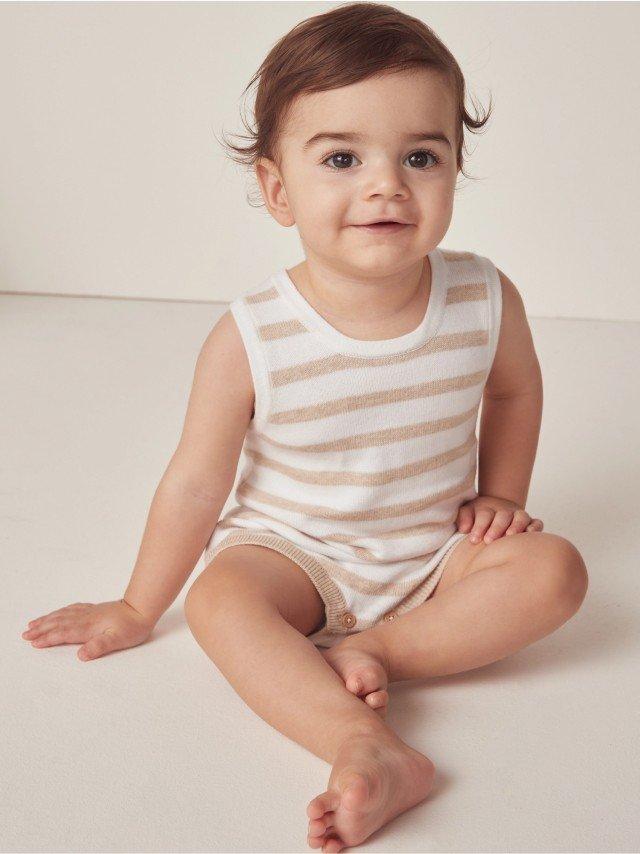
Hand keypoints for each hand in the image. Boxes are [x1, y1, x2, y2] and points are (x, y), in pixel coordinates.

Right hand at [21, 598, 154, 661]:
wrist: (142, 608)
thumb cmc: (132, 626)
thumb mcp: (118, 640)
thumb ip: (99, 647)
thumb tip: (81, 655)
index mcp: (89, 627)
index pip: (63, 633)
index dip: (48, 638)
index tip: (33, 643)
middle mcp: (86, 618)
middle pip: (58, 623)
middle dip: (41, 629)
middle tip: (25, 635)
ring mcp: (89, 612)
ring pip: (62, 615)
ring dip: (47, 620)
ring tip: (33, 624)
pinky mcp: (94, 609)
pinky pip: (71, 609)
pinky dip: (60, 612)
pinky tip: (56, 613)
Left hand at [456, 495, 543, 543]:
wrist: (497, 511)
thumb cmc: (478, 519)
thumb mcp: (468, 513)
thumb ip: (464, 518)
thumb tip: (464, 528)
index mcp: (488, 509)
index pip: (484, 514)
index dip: (479, 526)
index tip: (473, 539)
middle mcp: (505, 511)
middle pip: (503, 516)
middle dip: (496, 528)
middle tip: (488, 540)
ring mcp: (519, 517)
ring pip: (521, 517)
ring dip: (516, 526)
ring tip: (509, 536)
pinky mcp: (531, 523)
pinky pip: (537, 523)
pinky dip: (535, 527)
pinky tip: (529, 534)